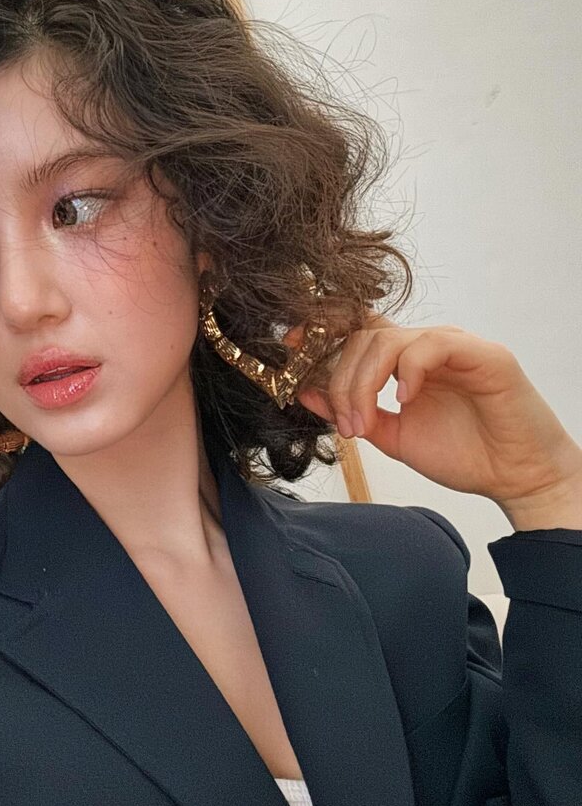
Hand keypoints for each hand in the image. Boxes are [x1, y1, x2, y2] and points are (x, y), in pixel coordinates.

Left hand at [293, 313, 581, 508]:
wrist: (515, 477)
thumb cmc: (463, 454)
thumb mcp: (392, 436)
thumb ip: (353, 413)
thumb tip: (305, 391)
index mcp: (404, 361)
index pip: (357, 328)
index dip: (321, 329)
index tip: (290, 344)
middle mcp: (426, 346)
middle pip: (363, 336)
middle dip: (340, 379)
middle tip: (346, 425)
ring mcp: (454, 345)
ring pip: (389, 339)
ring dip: (363, 383)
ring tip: (365, 424)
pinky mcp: (482, 355)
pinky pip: (431, 345)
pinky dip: (407, 372)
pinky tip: (403, 402)